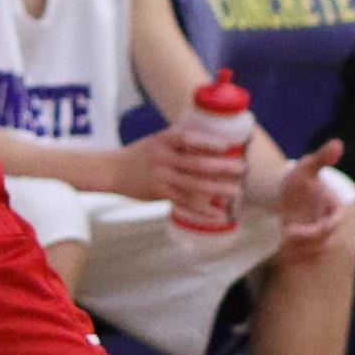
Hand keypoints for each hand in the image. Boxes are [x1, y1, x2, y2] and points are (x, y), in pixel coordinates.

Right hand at [113, 127, 247, 224]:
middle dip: (222, 167)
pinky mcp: (159, 194)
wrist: (111, 170)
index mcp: (164, 140)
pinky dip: (203, 210)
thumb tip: (212, 143)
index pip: (189, 140)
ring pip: (194, 186)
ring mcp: (161, 178)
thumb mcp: (157, 140)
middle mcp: (163, 158)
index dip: (209, 143)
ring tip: (237, 191)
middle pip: (196, 164)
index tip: (228, 146)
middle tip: (242, 168)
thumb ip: (180, 141)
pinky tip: (219, 214)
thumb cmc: (140, 153)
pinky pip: (185, 203)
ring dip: (218, 189)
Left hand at [275, 140, 352, 261]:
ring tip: (281, 242)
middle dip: (306, 240)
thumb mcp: (306, 168)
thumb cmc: (298, 181)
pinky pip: (307, 255)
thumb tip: (338, 143)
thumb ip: (321, 158)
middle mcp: (329, 223)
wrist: (284, 196)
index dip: (321, 226)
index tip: (299, 226)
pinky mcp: (308, 245)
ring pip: (315, 249)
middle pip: (324, 239)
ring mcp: (319, 236)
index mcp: (334, 207)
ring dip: (299, 249)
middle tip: (285, 235)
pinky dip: (295, 254)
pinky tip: (280, 250)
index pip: (335, 221)